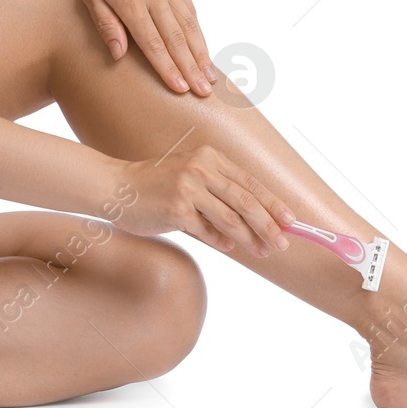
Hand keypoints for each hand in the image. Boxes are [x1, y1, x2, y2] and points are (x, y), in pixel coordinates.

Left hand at [72, 0, 217, 95]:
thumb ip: (105, 23)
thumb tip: (119, 55)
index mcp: (130, 2)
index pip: (153, 43)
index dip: (167, 68)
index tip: (180, 89)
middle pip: (176, 38)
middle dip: (191, 67)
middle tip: (204, 92)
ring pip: (189, 24)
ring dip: (201, 52)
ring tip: (211, 77)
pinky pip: (190, 8)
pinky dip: (198, 30)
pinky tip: (204, 49)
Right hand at [114, 146, 295, 257]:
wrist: (116, 187)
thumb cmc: (154, 186)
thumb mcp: (189, 178)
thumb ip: (217, 195)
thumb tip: (252, 224)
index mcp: (209, 156)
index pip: (249, 182)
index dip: (273, 202)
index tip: (291, 220)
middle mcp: (201, 167)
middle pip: (246, 199)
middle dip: (268, 224)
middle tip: (283, 242)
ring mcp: (188, 187)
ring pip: (230, 217)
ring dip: (250, 237)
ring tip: (262, 251)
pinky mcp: (176, 207)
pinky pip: (207, 230)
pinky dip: (221, 241)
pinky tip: (230, 248)